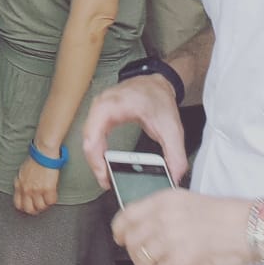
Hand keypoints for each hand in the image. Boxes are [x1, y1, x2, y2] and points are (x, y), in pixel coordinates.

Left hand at [13, 155, 60, 214]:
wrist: (43, 154)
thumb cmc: (35, 160)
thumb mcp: (22, 172)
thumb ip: (22, 183)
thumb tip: (23, 190)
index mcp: (19, 185)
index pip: (18, 204)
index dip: (24, 207)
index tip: (30, 206)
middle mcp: (26, 189)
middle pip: (29, 209)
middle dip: (35, 210)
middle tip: (40, 206)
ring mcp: (37, 190)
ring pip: (41, 207)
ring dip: (45, 205)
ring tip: (47, 199)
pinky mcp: (48, 189)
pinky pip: (51, 202)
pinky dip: (53, 200)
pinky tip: (53, 194)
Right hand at [82, 75, 187, 189]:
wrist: (156, 82)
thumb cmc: (158, 97)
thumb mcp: (172, 128)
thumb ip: (176, 154)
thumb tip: (174, 176)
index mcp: (113, 106)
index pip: (93, 135)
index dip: (96, 159)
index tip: (105, 176)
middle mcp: (100, 106)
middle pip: (88, 141)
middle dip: (95, 164)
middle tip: (106, 182)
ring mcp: (97, 110)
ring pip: (87, 139)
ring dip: (94, 159)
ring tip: (105, 176)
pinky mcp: (99, 115)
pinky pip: (92, 136)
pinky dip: (96, 151)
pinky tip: (104, 163)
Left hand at [113, 190, 252, 264]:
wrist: (252, 226)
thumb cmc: (228, 216)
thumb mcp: (188, 202)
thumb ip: (165, 215)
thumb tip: (150, 233)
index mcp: (164, 200)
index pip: (127, 215)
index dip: (119, 230)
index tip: (119, 238)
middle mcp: (164, 217)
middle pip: (132, 241)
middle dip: (133, 255)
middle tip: (140, 262)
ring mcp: (171, 239)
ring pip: (142, 261)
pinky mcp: (182, 260)